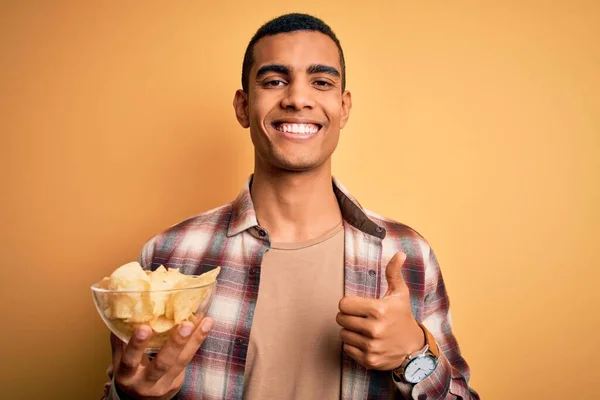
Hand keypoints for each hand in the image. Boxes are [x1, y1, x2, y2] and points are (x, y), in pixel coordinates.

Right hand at [110, 317, 213, 399]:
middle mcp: (146, 383)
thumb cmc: (130, 373)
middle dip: (175, 344)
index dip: (137, 346)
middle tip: (186, 325)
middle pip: (162, 364)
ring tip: (206, 322)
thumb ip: (120, 341)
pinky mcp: (178, 382)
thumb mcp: (120, 361)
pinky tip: (205, 325)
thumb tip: (121, 314)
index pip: (130, 361)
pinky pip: (188, 359)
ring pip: (182, 361)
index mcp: (127, 375)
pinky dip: (197, 341)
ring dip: (195, 340)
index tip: (144, 327)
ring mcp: (164, 384)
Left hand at [336, 252, 423, 369]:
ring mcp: (371, 347)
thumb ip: (394, 272)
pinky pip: (347, 348)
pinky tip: (365, 341)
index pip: (343, 304)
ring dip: (350, 331)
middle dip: (347, 316)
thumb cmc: (403, 316)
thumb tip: (400, 253)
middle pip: (340, 319)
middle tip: (360, 317)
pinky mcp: (369, 360)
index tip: (357, 306)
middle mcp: (374, 329)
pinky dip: (353, 345)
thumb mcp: (400, 293)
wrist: (414, 348)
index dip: (348, 304)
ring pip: (342, 334)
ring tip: (364, 329)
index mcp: (378, 310)